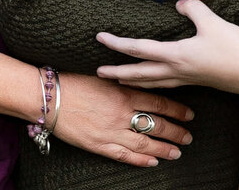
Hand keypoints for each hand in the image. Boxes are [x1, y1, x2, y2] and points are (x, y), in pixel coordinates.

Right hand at [54, 72, 193, 166]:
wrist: (49, 97)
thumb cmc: (75, 81)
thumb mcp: (106, 76)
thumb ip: (125, 81)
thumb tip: (143, 80)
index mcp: (124, 92)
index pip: (159, 102)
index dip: (176, 110)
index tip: (189, 114)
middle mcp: (122, 113)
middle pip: (157, 124)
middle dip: (175, 131)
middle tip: (189, 136)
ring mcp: (111, 131)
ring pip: (144, 142)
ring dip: (163, 148)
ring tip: (177, 151)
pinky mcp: (99, 145)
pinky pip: (124, 155)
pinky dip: (140, 160)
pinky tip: (153, 162)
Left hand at [96, 0, 238, 93]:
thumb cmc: (234, 48)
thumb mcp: (213, 22)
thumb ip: (194, 9)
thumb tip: (180, 3)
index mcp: (176, 55)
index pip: (139, 49)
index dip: (118, 43)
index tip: (100, 38)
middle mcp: (177, 70)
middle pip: (139, 73)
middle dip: (117, 72)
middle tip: (98, 72)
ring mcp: (187, 79)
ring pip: (152, 82)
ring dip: (133, 80)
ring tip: (119, 80)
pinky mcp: (197, 81)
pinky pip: (167, 84)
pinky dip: (153, 83)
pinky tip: (155, 81)